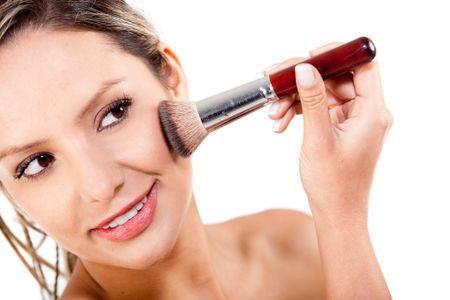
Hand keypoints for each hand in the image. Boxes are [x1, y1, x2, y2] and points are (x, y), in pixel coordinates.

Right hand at [266, 43, 392, 225]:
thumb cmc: (333, 184)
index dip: (336, 56)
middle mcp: (366, 113)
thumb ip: (313, 100)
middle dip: (302, 82)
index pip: (362, 67)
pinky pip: (319, 109)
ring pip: (323, 94)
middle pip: (335, 79)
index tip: (307, 57)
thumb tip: (304, 69)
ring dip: (296, 100)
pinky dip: (299, 112)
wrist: (336, 213)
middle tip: (275, 83)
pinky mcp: (340, 128)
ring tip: (273, 113)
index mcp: (372, 112)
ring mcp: (353, 120)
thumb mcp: (318, 138)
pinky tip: (280, 122)